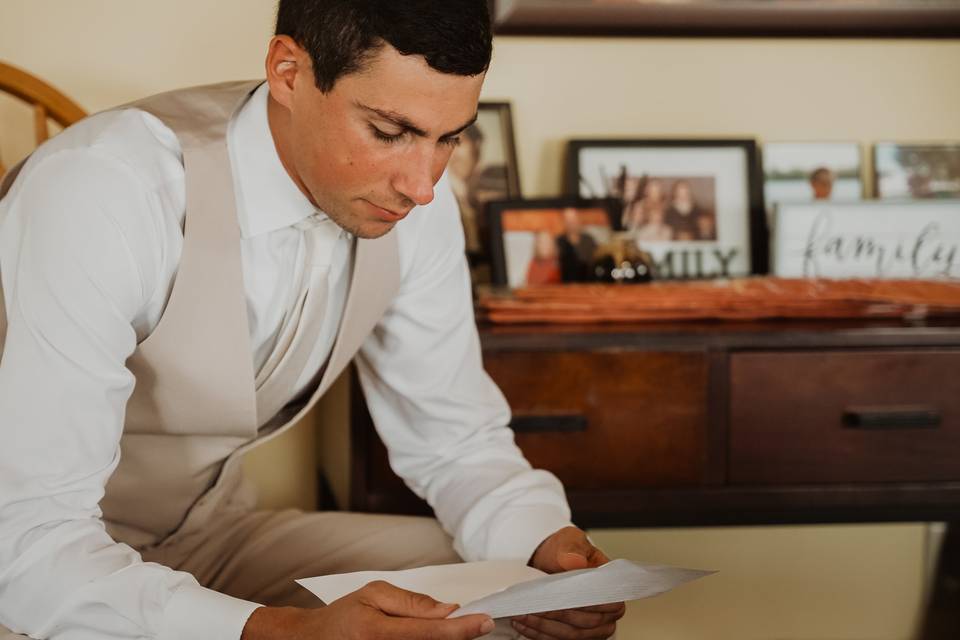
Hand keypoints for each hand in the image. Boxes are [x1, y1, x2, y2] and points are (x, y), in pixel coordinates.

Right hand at [241, 580, 494, 639]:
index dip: (462, 628)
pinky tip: (429, 636)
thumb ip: (412, 602)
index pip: (430, 631)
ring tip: (447, 628)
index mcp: (376, 631)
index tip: (485, 620)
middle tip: (472, 623)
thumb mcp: (374, 595)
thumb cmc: (343, 617)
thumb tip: (448, 609)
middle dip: (455, 635)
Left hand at [511, 526, 624, 639]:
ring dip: (544, 626)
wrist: (552, 559)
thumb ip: (572, 550)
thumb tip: (575, 560)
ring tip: (523, 614)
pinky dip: (539, 633)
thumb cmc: (567, 552)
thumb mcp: (570, 542)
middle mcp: (606, 613)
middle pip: (584, 621)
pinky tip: (524, 624)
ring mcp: (591, 628)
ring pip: (570, 634)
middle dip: (556, 614)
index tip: (557, 596)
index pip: (602, 601)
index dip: (580, 601)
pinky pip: (557, 639)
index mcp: (611, 588)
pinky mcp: (573, 634)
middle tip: (533, 605)